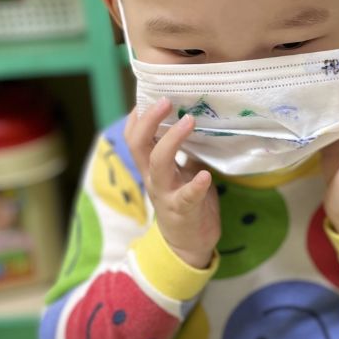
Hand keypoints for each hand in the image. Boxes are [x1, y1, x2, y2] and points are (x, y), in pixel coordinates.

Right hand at [125, 99, 220, 268]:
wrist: (189, 245)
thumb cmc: (188, 202)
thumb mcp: (183, 171)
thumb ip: (184, 150)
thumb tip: (195, 118)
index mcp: (152, 167)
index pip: (134, 136)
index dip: (138, 116)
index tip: (150, 93)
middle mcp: (153, 178)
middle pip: (139, 144)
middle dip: (149, 120)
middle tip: (166, 100)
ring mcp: (165, 194)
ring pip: (158, 163)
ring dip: (172, 140)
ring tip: (188, 121)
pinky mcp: (183, 211)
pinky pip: (186, 197)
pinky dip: (195, 185)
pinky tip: (205, 175)